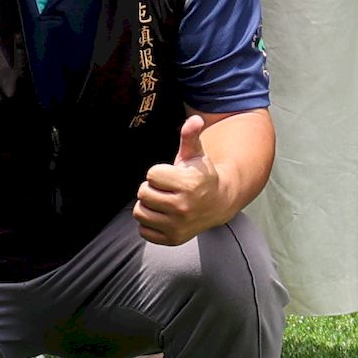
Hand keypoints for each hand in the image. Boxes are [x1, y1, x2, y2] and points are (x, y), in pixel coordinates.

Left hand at [132, 117, 226, 246]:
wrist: (218, 204)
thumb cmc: (201, 175)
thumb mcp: (196, 154)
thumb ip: (191, 136)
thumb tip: (195, 118)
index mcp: (188, 185)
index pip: (151, 175)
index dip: (158, 173)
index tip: (171, 176)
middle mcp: (183, 208)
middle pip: (142, 193)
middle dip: (152, 188)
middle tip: (166, 189)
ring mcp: (178, 226)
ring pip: (139, 212)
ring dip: (148, 205)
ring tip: (163, 202)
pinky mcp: (173, 240)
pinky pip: (143, 231)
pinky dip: (149, 224)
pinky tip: (163, 216)